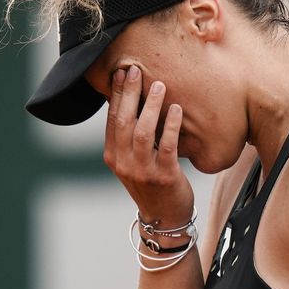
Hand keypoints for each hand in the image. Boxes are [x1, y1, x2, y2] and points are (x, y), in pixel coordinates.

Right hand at [102, 65, 194, 225]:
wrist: (164, 218)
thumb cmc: (151, 183)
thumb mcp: (132, 161)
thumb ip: (129, 137)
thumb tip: (132, 100)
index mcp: (113, 156)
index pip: (112, 119)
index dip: (116, 94)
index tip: (122, 73)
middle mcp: (123, 163)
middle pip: (123, 121)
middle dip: (129, 93)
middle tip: (136, 70)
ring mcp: (142, 171)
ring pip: (143, 132)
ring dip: (151, 106)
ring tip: (159, 86)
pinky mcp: (164, 176)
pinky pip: (167, 146)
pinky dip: (171, 126)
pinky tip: (177, 110)